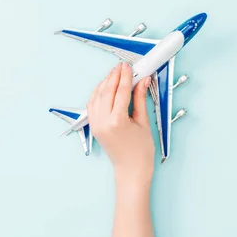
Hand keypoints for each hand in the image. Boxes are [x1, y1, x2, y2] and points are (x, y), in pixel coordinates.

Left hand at [87, 62, 154, 186]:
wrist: (130, 169)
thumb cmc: (141, 150)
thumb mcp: (144, 122)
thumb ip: (140, 99)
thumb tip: (143, 81)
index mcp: (118, 121)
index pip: (121, 91)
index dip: (126, 77)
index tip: (129, 67)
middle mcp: (103, 121)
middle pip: (107, 91)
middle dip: (115, 76)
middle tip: (122, 66)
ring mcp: (96, 124)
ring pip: (97, 96)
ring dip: (106, 82)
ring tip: (115, 73)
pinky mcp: (93, 126)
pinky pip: (92, 104)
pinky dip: (98, 93)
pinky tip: (105, 87)